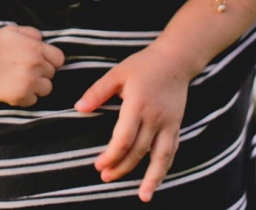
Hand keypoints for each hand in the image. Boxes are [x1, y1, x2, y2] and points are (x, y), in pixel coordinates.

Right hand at [0, 26, 64, 106]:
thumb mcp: (13, 30)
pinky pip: (33, 101)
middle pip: (52, 74)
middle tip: (26, 71)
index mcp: (36, 47)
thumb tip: (44, 41)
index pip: (59, 59)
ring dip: (37, 87)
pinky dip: (26, 97)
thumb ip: (33, 33)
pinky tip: (14, 89)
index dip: (51, 61)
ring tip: (22, 82)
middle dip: (42, 73)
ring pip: (46, 89)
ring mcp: (29, 82)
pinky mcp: (21, 96)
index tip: (40, 62)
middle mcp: (36, 65)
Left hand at [74, 45, 191, 202]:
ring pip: (160, 157)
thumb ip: (98, 91)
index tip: (98, 165)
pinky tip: (157, 181)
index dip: (111, 156)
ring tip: (143, 196)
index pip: (124, 139)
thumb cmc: (143, 65)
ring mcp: (169, 123)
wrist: (176, 59)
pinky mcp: (177, 126)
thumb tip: (79, 108)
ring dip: (151, 178)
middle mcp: (155, 118)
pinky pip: (171, 152)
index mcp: (138, 104)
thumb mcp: (117, 73)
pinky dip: (164, 168)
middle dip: (122, 167)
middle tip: (105, 177)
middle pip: (138, 151)